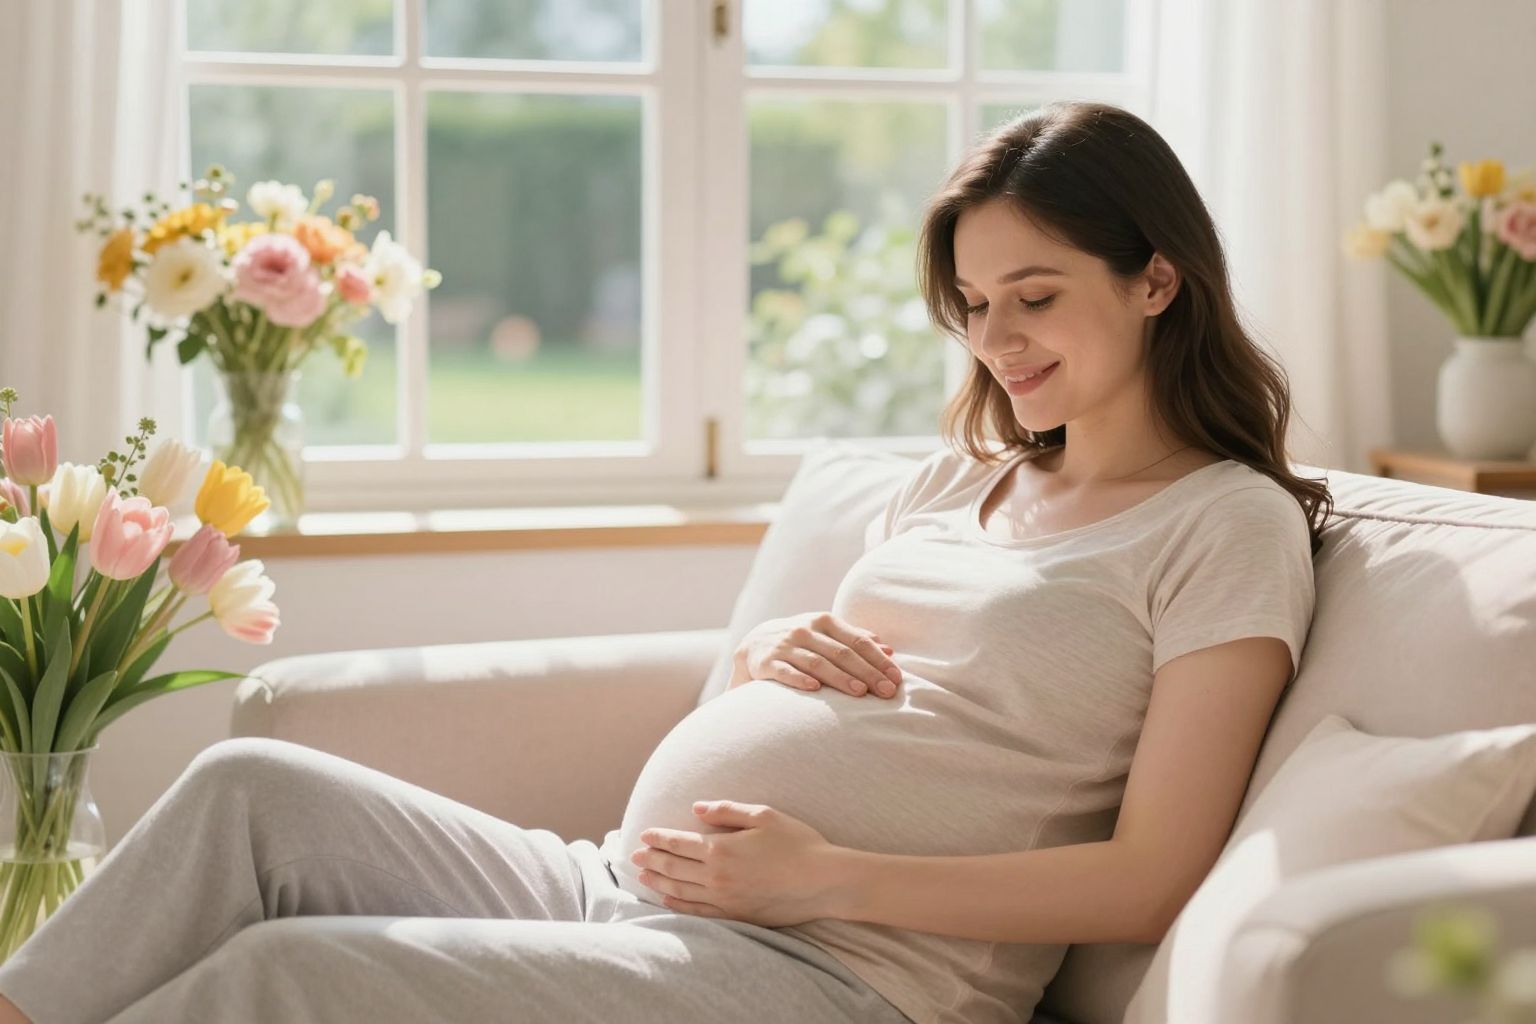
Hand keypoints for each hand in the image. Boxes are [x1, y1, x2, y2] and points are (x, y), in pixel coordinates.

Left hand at [630, 800, 846, 926]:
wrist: (823, 882)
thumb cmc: (797, 844)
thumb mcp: (764, 815)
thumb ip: (726, 811)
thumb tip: (696, 808)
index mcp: (722, 849)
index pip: (679, 842)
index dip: (659, 838)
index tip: (644, 834)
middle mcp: (717, 877)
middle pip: (674, 867)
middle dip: (652, 859)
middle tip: (634, 855)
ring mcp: (724, 899)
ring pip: (680, 891)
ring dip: (658, 882)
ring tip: (643, 876)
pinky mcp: (735, 915)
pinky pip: (697, 911)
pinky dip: (677, 905)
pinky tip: (667, 900)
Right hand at [730, 611, 902, 698]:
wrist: (753, 644)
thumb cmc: (800, 643)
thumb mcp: (825, 634)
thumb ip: (855, 639)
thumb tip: (889, 650)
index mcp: (824, 621)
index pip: (857, 640)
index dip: (878, 659)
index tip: (896, 678)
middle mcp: (805, 630)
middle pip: (842, 652)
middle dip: (867, 672)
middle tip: (886, 691)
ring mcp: (784, 645)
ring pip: (817, 662)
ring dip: (840, 678)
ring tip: (860, 693)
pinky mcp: (765, 662)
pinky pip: (784, 671)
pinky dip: (799, 679)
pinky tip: (814, 689)